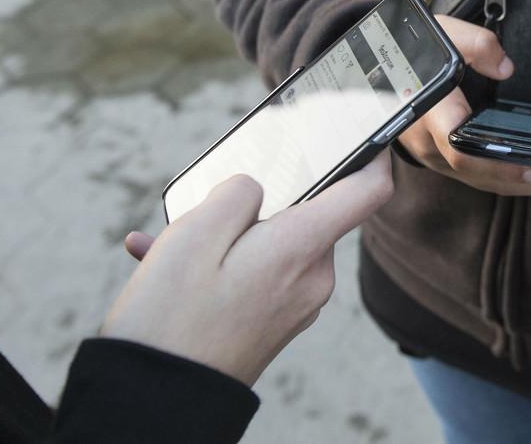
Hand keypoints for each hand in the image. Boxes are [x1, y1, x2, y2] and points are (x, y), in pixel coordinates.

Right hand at [102, 152, 394, 385]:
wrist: (155, 400)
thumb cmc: (172, 318)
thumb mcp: (195, 234)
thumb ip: (237, 194)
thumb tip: (256, 189)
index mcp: (302, 248)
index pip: (368, 192)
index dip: (375, 155)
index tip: (369, 129)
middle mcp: (312, 278)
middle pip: (308, 213)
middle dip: (263, 200)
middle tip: (208, 202)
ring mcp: (296, 304)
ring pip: (274, 243)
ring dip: (227, 234)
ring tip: (170, 243)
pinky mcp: (276, 322)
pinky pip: (257, 273)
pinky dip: (220, 262)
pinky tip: (165, 262)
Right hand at [396, 15, 530, 194]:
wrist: (381, 73)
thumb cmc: (414, 52)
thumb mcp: (442, 33)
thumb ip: (475, 45)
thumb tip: (506, 69)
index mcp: (428, 113)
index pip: (460, 149)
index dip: (497, 163)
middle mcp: (429, 143)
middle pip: (479, 173)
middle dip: (523, 180)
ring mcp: (435, 157)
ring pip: (482, 181)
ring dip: (522, 185)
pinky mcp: (443, 162)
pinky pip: (479, 178)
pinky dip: (511, 180)